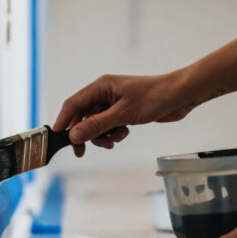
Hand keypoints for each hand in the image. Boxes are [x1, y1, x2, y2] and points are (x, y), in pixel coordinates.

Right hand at [54, 70, 197, 156]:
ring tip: (115, 139)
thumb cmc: (154, 97)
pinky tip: (124, 134)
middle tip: (82, 151)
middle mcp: (104, 93)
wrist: (180, 96)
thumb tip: (74, 135)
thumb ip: (97, 125)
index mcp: (101, 86)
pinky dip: (113, 133)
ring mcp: (114, 103)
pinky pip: (109, 126)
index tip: (57, 137)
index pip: (73, 104)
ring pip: (96, 124)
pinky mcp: (123, 111)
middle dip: (85, 134)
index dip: (63, 121)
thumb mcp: (123, 114)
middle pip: (83, 117)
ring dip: (102, 135)